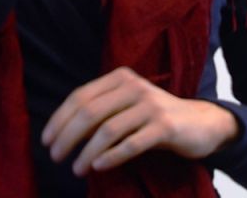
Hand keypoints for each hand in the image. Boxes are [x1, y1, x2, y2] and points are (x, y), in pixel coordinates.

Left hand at [41, 67, 238, 176]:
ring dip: (87, 151)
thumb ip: (101, 111)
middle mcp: (132, 87)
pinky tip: (98, 166)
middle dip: (68, 136)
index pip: (80, 96)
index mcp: (119, 78)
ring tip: (76, 169)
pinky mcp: (164, 126)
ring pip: (108, 129)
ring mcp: (149, 105)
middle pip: (90, 112)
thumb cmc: (154, 117)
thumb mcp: (127, 106)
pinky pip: (131, 143)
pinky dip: (112, 156)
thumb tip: (64, 132)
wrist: (201, 123)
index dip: (60, 118)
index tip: (46, 139)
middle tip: (55, 156)